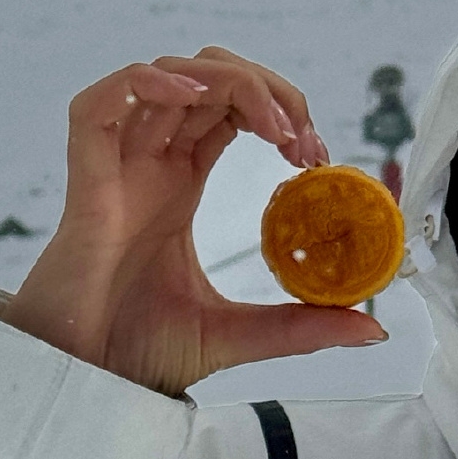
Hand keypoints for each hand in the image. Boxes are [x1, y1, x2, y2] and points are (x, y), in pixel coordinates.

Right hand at [0, 48, 387, 393]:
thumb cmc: (139, 353)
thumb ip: (303, 326)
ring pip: (167, 76)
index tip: (317, 156)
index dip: (280, 113)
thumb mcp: (242, 335)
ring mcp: (116, 166)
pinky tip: (194, 95)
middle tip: (305, 142)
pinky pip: (98, 103)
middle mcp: (148, 164)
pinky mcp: (84, 178)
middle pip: (208, 81)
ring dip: (231, 83)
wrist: (86, 382)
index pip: (232, 111)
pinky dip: (147, 80)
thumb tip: (372, 326)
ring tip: (275, 128)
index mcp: (178, 185)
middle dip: (268, 91)